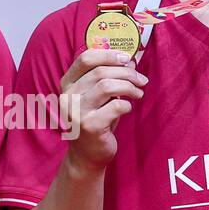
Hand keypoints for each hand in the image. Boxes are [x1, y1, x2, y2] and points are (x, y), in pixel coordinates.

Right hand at [58, 48, 147, 171]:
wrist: (87, 155)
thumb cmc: (95, 120)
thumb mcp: (98, 96)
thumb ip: (109, 77)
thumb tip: (130, 62)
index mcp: (67, 84)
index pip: (85, 59)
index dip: (108, 55)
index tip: (126, 59)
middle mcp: (68, 96)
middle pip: (101, 72)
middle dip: (126, 73)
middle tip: (141, 80)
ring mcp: (76, 112)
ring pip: (107, 86)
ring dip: (129, 87)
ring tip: (139, 93)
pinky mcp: (89, 126)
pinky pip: (115, 107)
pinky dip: (127, 105)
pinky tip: (128, 108)